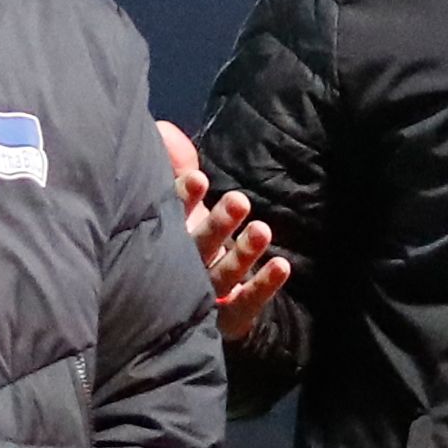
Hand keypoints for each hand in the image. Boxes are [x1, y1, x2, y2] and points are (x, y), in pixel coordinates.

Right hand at [158, 120, 290, 337]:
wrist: (173, 318)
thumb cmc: (179, 240)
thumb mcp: (179, 200)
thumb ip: (174, 164)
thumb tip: (165, 129)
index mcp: (166, 239)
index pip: (171, 216)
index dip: (183, 198)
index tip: (199, 179)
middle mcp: (181, 270)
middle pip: (199, 247)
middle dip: (218, 223)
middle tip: (239, 201)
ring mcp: (204, 297)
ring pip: (222, 276)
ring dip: (243, 253)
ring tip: (262, 230)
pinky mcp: (227, 317)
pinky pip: (245, 304)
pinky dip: (263, 287)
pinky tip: (282, 266)